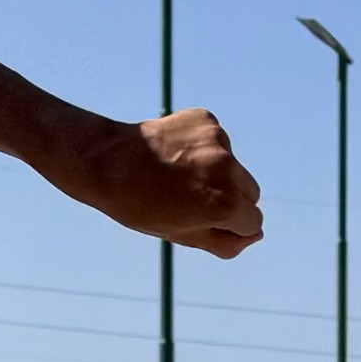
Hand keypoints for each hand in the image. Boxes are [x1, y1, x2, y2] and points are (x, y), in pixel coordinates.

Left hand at [87, 105, 266, 256]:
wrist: (105, 162)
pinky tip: (175, 154)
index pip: (253, 221)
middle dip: (230, 199)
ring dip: (217, 172)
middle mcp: (228, 169)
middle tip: (192, 199)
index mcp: (226, 204)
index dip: (231, 226)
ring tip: (178, 174)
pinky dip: (202, 149)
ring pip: (233, 165)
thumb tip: (255, 235)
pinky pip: (217, 142)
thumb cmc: (140, 206)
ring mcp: (218, 141)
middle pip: (250, 192)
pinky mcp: (207, 120)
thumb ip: (224, 241)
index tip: (206, 221)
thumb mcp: (182, 235)